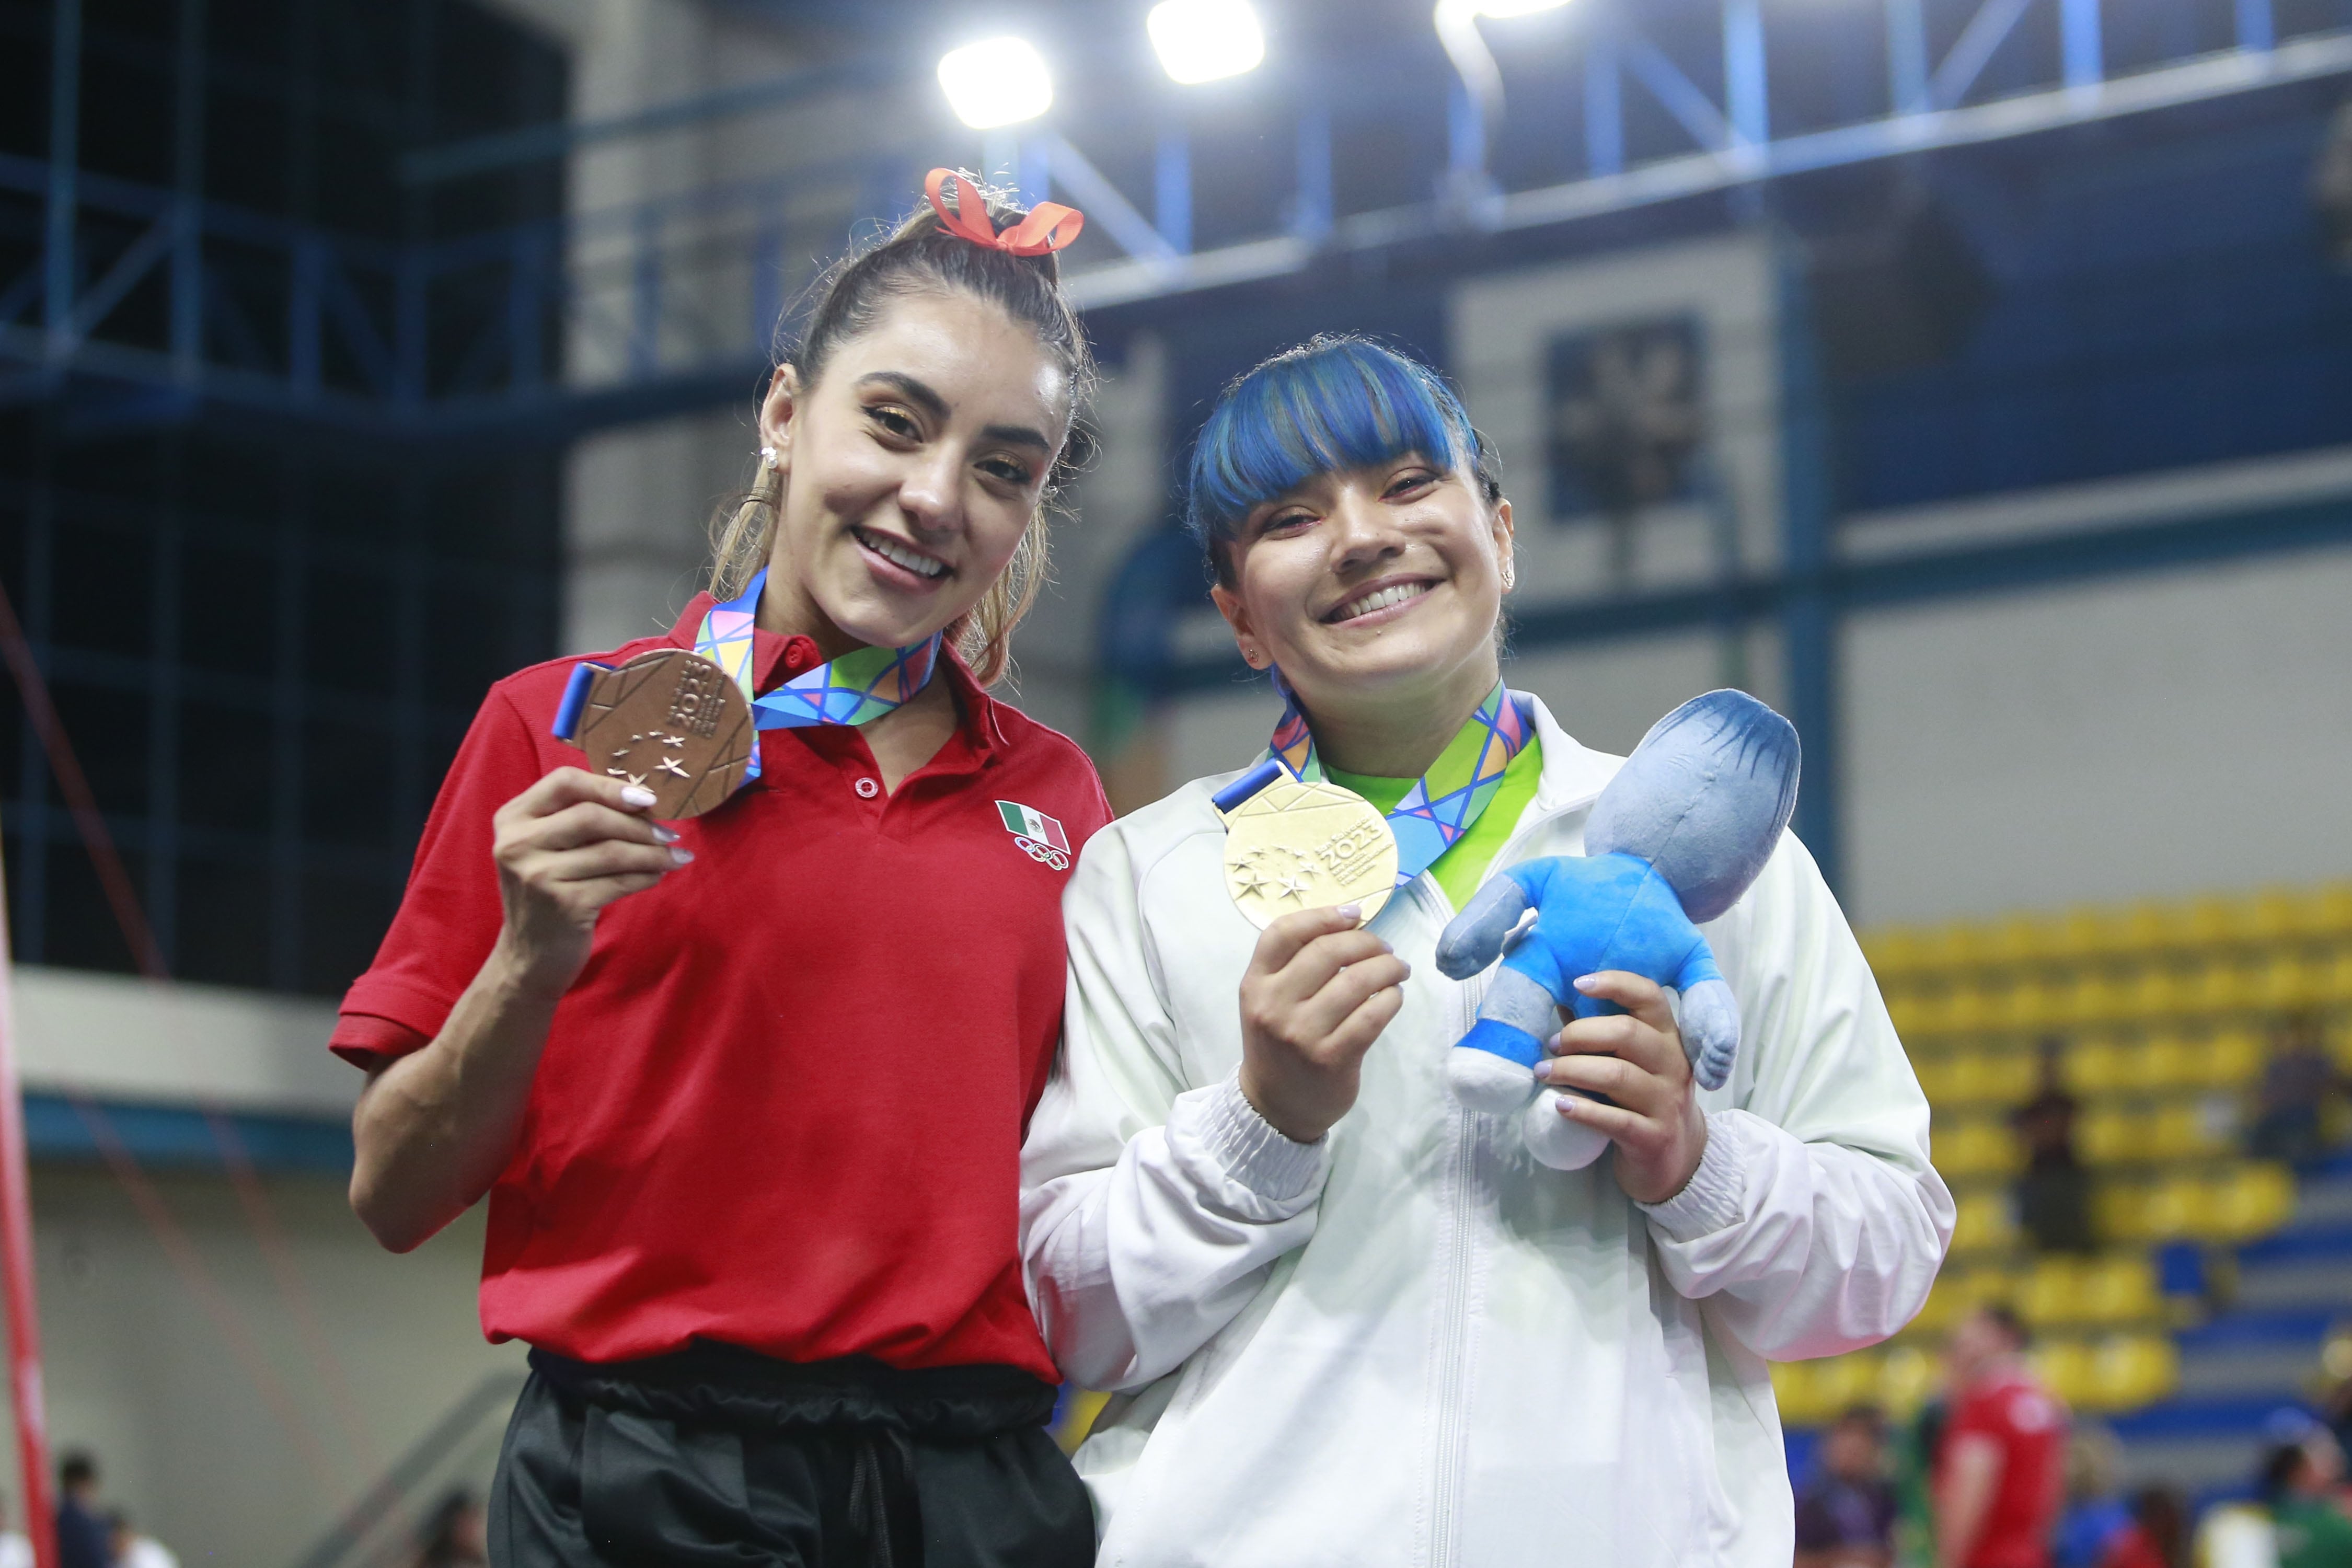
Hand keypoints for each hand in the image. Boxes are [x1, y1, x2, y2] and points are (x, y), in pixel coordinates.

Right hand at [491, 768, 691, 996]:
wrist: (530, 957)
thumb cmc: (549, 893)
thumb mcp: (547, 848)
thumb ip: (577, 817)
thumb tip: (643, 798)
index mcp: (512, 819)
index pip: (565, 782)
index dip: (610, 786)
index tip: (647, 798)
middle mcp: (517, 844)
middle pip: (592, 815)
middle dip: (638, 823)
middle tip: (669, 833)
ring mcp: (537, 876)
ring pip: (611, 850)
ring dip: (652, 852)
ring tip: (675, 855)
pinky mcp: (564, 905)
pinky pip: (619, 881)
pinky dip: (646, 875)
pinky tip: (658, 875)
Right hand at [1236, 905, 1410, 1142]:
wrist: (1275, 1106)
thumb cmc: (1278, 1044)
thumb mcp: (1269, 1000)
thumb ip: (1295, 965)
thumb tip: (1349, 922)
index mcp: (1255, 985)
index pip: (1282, 933)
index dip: (1322, 916)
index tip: (1353, 914)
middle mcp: (1274, 1006)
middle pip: (1327, 952)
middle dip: (1366, 942)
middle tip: (1384, 948)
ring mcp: (1302, 1034)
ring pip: (1356, 982)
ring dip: (1387, 968)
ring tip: (1397, 969)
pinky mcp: (1332, 1058)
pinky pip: (1372, 1016)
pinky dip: (1392, 999)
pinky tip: (1395, 997)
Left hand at [1535, 971, 1706, 1203]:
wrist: (1674, 1161)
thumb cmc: (1642, 1100)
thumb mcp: (1632, 1063)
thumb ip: (1602, 1034)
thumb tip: (1559, 998)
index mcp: (1668, 1037)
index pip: (1649, 997)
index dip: (1615, 984)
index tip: (1578, 983)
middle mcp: (1674, 1065)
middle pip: (1626, 1034)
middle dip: (1580, 1034)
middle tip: (1551, 1045)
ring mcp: (1668, 1103)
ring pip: (1617, 1075)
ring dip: (1572, 1070)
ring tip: (1543, 1073)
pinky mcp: (1655, 1138)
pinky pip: (1616, 1119)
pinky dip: (1583, 1110)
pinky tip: (1559, 1105)